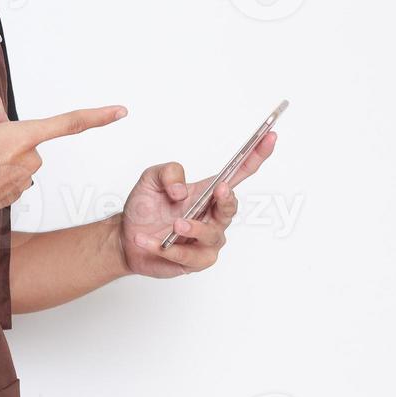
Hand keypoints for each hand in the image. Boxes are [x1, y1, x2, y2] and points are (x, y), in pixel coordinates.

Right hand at [0, 91, 127, 239]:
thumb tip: (1, 116)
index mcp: (23, 137)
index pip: (68, 123)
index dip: (97, 116)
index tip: (120, 112)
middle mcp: (29, 160)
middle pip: (25, 138)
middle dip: (5, 136)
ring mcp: (22, 182)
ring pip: (16, 157)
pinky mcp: (13, 197)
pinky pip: (9, 174)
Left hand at [117, 130, 276, 277]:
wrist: (126, 238)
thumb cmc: (144, 208)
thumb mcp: (150, 179)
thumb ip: (168, 173)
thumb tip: (182, 191)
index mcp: (208, 191)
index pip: (239, 172)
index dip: (256, 155)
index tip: (269, 136)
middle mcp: (212, 215)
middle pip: (231, 206)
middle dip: (227, 198)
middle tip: (218, 190)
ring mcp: (207, 239)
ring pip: (211, 235)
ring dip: (194, 228)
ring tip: (175, 224)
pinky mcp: (195, 260)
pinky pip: (186, 255)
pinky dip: (165, 248)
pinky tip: (147, 240)